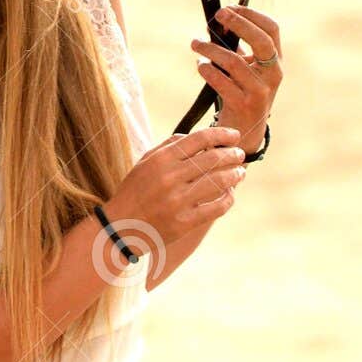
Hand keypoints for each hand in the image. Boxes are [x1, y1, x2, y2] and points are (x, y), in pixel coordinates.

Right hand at [106, 123, 246, 268]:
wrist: (120, 227)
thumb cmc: (134, 191)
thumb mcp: (145, 162)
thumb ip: (169, 146)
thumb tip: (194, 136)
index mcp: (161, 159)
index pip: (199, 139)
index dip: (221, 134)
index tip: (234, 135)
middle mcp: (170, 177)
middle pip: (212, 159)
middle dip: (232, 154)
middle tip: (240, 154)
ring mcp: (177, 201)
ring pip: (218, 182)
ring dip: (234, 175)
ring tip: (240, 173)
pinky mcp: (184, 222)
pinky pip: (216, 208)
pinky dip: (228, 199)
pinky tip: (230, 194)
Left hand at [191, 3, 282, 152]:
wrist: (244, 133)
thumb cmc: (242, 92)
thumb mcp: (246, 67)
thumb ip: (236, 46)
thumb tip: (216, 22)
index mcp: (275, 61)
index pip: (272, 29)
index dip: (251, 14)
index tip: (229, 7)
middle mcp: (273, 75)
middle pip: (262, 41)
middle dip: (239, 23)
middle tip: (217, 15)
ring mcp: (260, 91)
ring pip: (234, 61)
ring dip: (210, 49)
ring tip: (195, 43)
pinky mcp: (243, 105)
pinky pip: (221, 81)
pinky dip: (207, 70)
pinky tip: (200, 65)